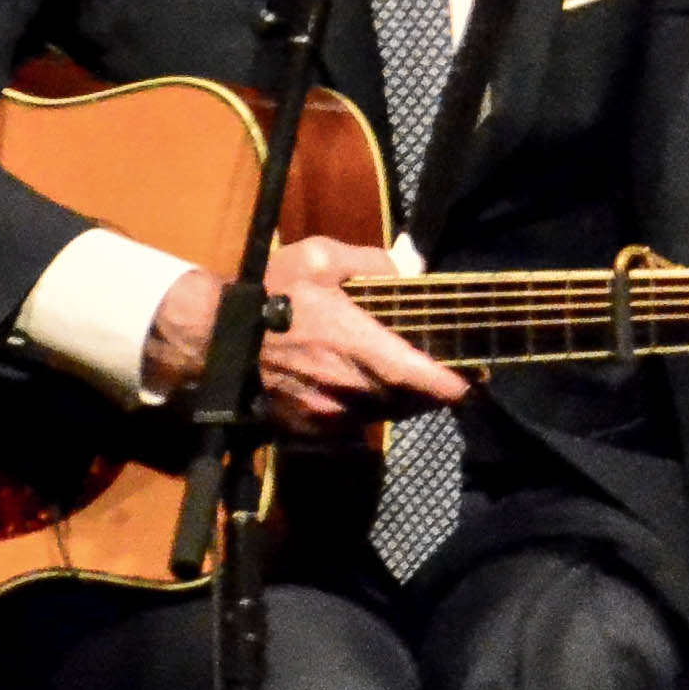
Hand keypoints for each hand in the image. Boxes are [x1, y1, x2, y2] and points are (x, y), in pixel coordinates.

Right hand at [142, 239, 471, 435]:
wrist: (211, 340)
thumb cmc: (268, 295)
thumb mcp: (318, 259)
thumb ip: (372, 262)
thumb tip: (412, 268)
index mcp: (358, 348)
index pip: (424, 378)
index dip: (457, 384)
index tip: (477, 379)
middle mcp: (350, 390)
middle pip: (411, 401)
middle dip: (431, 387)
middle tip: (445, 368)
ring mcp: (329, 416)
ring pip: (384, 414)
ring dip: (401, 399)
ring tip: (406, 375)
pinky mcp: (308, 430)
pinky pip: (353, 424)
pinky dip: (365, 408)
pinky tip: (361, 386)